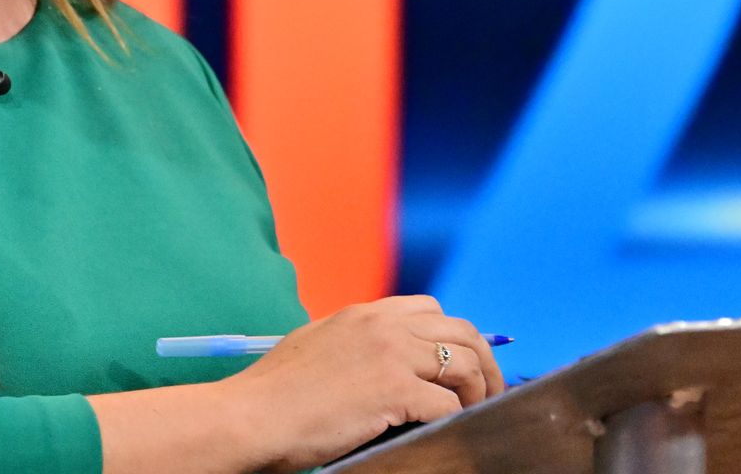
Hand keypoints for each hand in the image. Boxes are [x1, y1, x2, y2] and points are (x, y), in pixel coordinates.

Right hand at [216, 295, 505, 472]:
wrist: (251, 416)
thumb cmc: (273, 395)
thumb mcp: (315, 347)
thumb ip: (353, 344)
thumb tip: (383, 363)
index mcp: (363, 314)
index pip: (431, 311)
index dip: (456, 338)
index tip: (465, 366)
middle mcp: (382, 325)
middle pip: (461, 332)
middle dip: (484, 363)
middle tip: (488, 393)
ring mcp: (391, 355)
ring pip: (465, 365)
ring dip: (479, 393)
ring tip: (476, 414)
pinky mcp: (394, 389)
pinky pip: (448, 404)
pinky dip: (456, 419)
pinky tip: (450, 430)